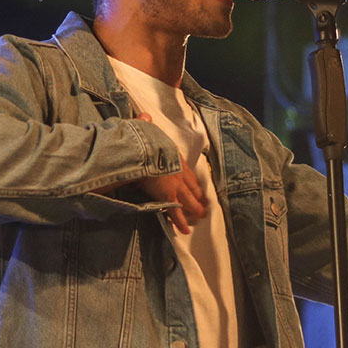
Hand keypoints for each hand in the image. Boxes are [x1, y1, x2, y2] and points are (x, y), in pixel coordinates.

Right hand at [135, 113, 206, 234]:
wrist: (143, 151)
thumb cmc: (143, 140)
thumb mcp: (145, 129)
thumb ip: (145, 125)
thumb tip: (145, 116)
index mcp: (174, 157)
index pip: (187, 172)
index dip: (193, 182)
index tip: (199, 189)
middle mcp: (178, 172)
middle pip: (192, 188)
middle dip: (199, 198)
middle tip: (205, 207)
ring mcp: (175, 185)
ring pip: (188, 201)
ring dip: (195, 210)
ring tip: (200, 218)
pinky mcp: (168, 196)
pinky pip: (175, 212)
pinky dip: (180, 222)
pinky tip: (185, 230)